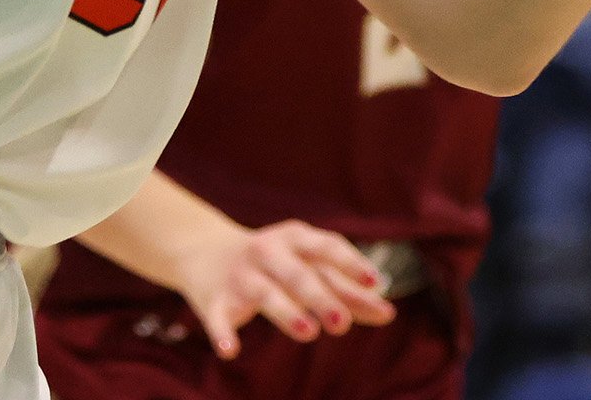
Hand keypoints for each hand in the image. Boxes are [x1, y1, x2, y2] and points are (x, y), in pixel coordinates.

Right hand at [173, 217, 394, 357]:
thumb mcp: (306, 265)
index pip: (326, 248)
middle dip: (321, 297)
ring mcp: (241, 276)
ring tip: (308, 332)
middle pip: (298, 274)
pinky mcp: (215, 299)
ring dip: (285, 312)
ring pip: (264, 293)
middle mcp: (267, 252)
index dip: (350, 263)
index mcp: (295, 239)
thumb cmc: (274, 262)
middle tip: (343, 325)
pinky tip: (230, 350)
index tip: (375, 282)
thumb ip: (345, 289)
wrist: (202, 249)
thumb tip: (388, 312)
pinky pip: (217, 317)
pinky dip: (222, 333)